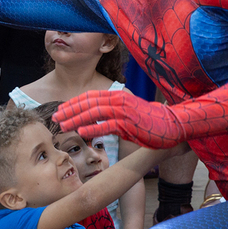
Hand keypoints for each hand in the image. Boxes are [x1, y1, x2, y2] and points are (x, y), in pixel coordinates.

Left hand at [55, 90, 184, 148]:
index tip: (60, 110)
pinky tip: (81, 132)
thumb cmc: (149, 120)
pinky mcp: (129, 124)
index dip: (73, 103)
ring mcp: (123, 111)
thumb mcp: (128, 112)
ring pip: (94, 113)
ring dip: (76, 119)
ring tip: (62, 125)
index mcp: (117, 96)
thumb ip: (112, 113)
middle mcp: (118, 100)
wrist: (173, 124)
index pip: (90, 96)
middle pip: (88, 103)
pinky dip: (93, 128)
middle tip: (55, 118)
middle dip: (69, 110)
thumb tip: (94, 120)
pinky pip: (107, 125)